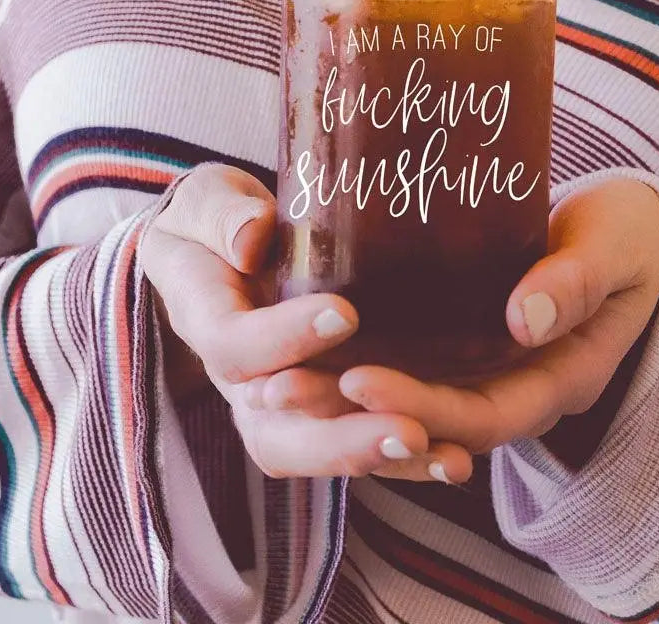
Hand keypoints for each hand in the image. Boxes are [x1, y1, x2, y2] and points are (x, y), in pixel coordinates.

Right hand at [138, 161, 475, 481]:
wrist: (222, 245)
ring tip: (443, 454)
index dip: (284, 339)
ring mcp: (277, 403)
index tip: (346, 314)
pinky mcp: (318, 408)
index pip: (235, 347)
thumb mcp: (208, 199)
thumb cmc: (217, 216)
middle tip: (407, 429)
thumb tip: (251, 237)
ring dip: (379, 459)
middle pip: (275, 433)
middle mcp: (238, 380)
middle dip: (341, 440)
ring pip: (317, 452)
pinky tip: (454, 456)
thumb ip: (223, 213)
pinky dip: (404, 459)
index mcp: (204, 321)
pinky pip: (352, 444)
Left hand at [246, 176, 658, 472]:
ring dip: (346, 396)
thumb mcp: (614, 247)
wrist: (636, 233)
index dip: (419, 405)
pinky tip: (309, 346)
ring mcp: (490, 368)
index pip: (482, 414)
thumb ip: (577, 280)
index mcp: (560, 378)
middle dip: (359, 412)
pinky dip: (363, 361)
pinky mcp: (467, 340)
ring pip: (413, 396)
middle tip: (284, 389)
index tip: (357, 377)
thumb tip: (526, 320)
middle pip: (432, 419)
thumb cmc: (631, 235)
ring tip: (275, 379)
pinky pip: (413, 364)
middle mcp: (517, 386)